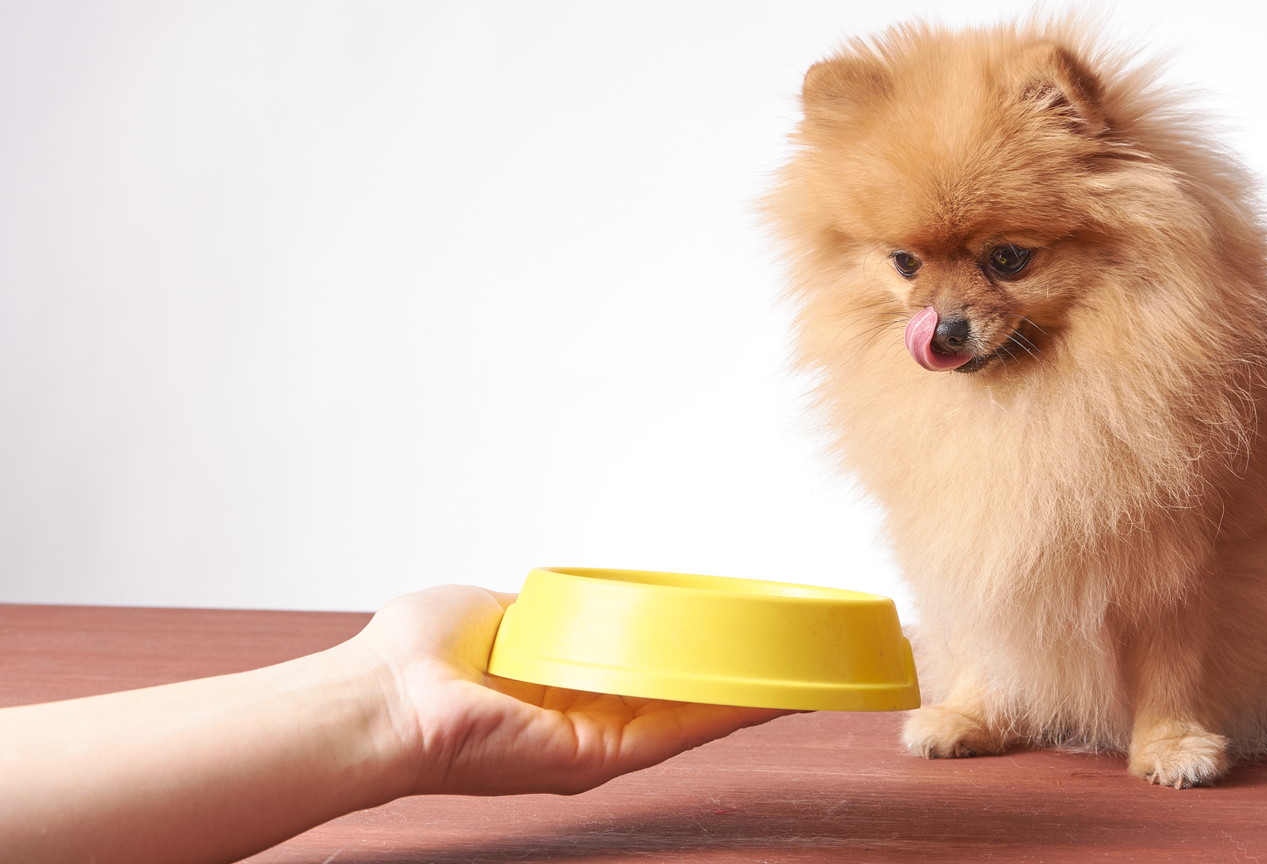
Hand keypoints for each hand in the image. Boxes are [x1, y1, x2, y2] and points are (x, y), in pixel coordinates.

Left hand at [344, 585, 793, 796]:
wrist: (377, 698)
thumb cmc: (412, 658)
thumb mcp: (494, 612)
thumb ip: (539, 613)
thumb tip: (563, 596)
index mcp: (564, 691)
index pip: (646, 675)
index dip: (694, 653)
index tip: (737, 631)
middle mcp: (586, 725)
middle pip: (681, 701)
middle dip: (737, 677)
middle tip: (794, 649)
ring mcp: (594, 745)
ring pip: (691, 718)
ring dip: (749, 694)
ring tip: (802, 667)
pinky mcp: (594, 755)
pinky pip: (675, 731)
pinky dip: (727, 711)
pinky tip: (769, 691)